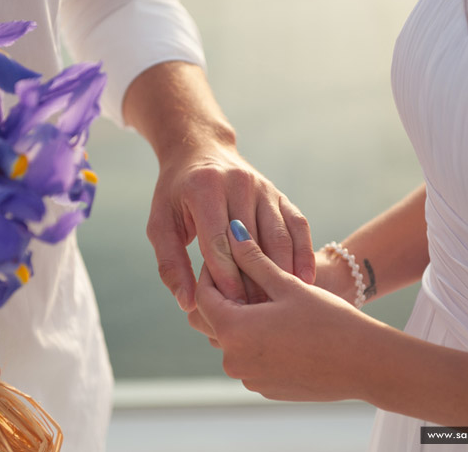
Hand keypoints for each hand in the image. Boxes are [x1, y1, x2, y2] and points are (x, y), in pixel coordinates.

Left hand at [147, 140, 314, 310]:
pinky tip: (305, 281)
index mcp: (205, 189)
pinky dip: (303, 253)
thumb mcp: (162, 225)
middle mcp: (238, 183)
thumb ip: (171, 264)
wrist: (201, 150)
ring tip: (281, 306)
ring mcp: (263, 187)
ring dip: (282, 272)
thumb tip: (188, 303)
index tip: (231, 309)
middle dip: (255, 281)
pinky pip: (296, 225)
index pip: (218, 241)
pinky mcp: (279, 193)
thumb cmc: (176, 195)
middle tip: (259, 316)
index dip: (225, 277)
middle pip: (252, 243)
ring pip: (278, 236)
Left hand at [193, 221, 380, 401]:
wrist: (365, 363)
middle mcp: (233, 359)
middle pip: (210, 320)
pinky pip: (248, 359)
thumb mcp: (287, 284)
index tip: (227, 255)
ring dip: (239, 319)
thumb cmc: (328, 319)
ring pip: (230, 340)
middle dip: (221, 296)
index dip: (212, 271)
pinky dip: (255, 341)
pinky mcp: (264, 388)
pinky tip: (279, 325)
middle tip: (242, 274)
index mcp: (233, 331)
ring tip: (263, 297)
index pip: (203, 295)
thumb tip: (232, 231)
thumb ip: (253, 259)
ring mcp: (248, 378)